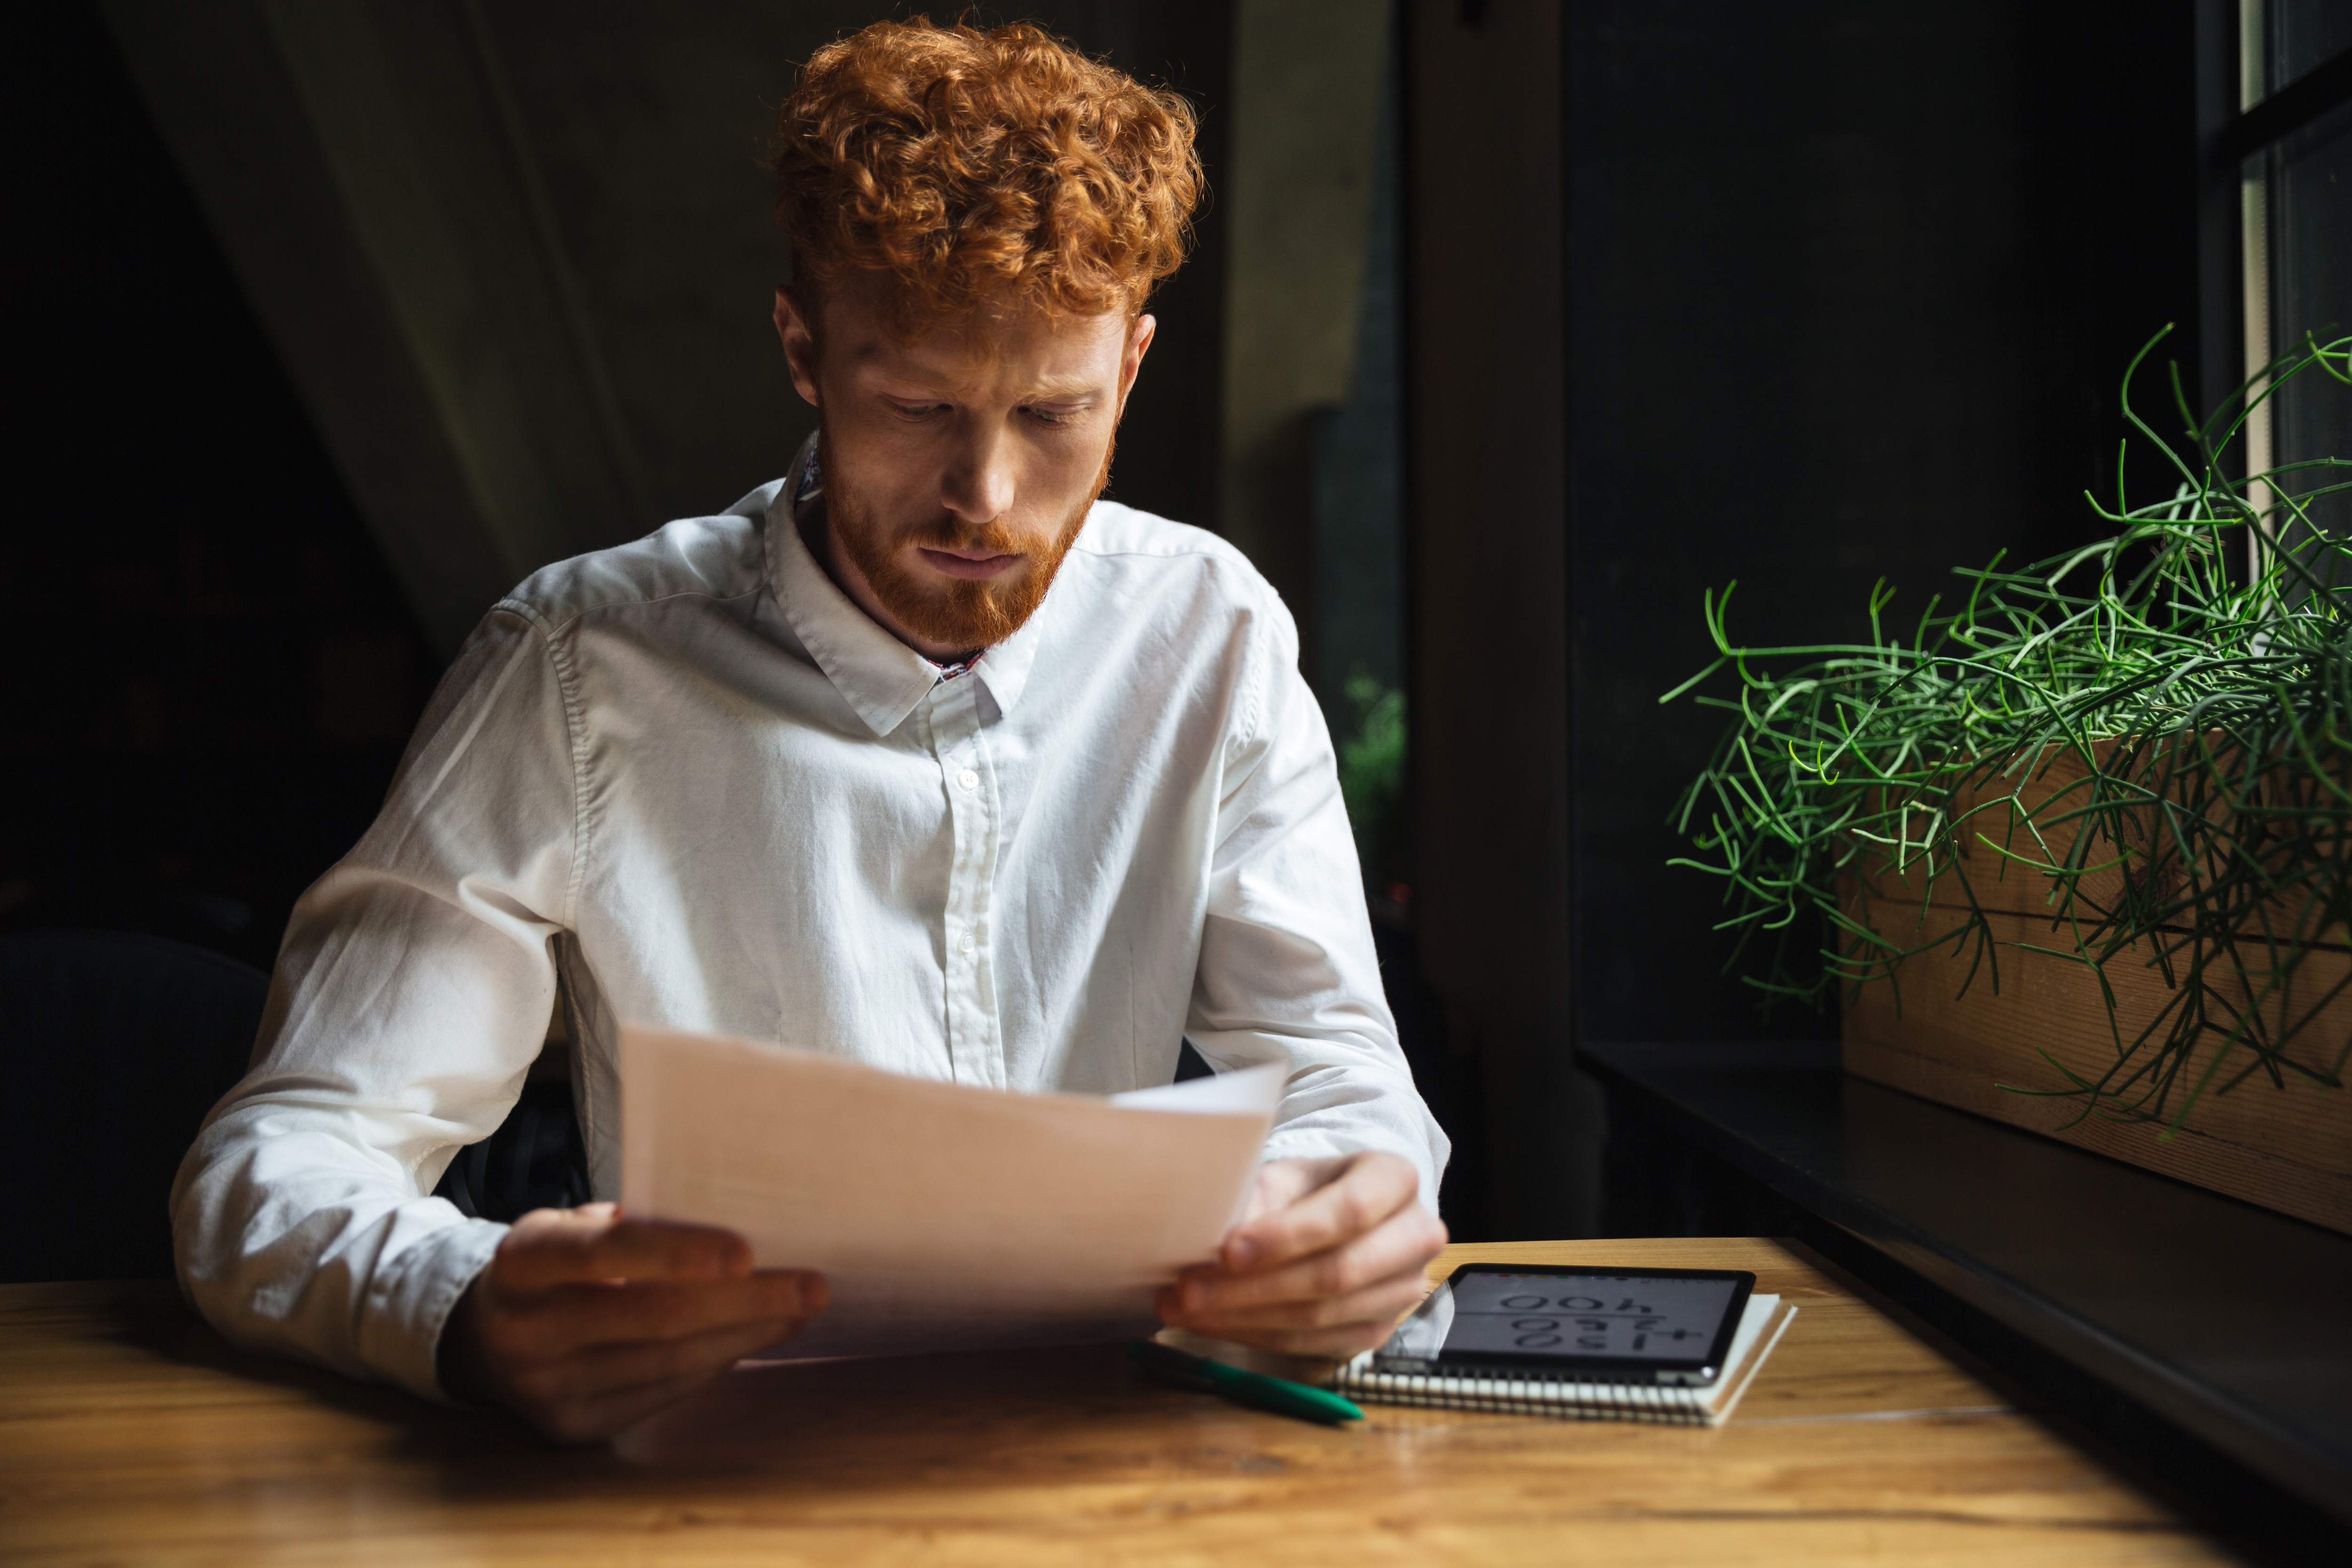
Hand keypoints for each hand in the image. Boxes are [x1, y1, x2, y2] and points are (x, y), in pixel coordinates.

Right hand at [438, 1202, 825, 1441]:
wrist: (484, 1337)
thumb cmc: (557, 1266)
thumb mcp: (574, 1228)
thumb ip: (638, 1226)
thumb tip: (740, 1231)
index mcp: (525, 1260)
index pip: (607, 1252)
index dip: (677, 1252)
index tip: (746, 1252)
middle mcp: (527, 1329)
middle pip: (652, 1316)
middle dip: (744, 1301)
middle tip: (812, 1286)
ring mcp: (547, 1388)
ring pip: (668, 1363)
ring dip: (745, 1336)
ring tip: (798, 1310)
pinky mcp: (572, 1428)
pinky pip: (663, 1393)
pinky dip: (716, 1364)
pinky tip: (752, 1339)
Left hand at [1155, 1151, 1445, 1357]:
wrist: (1335, 1215)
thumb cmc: (1306, 1190)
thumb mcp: (1282, 1176)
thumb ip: (1253, 1199)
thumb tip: (1203, 1234)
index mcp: (1396, 1178)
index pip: (1350, 1211)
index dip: (1287, 1236)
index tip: (1226, 1250)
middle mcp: (1415, 1237)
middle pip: (1336, 1273)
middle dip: (1252, 1287)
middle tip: (1188, 1289)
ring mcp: (1403, 1291)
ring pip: (1321, 1316)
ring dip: (1243, 1317)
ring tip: (1184, 1307)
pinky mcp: (1377, 1331)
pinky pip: (1312, 1343)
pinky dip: (1254, 1335)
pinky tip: (1212, 1323)